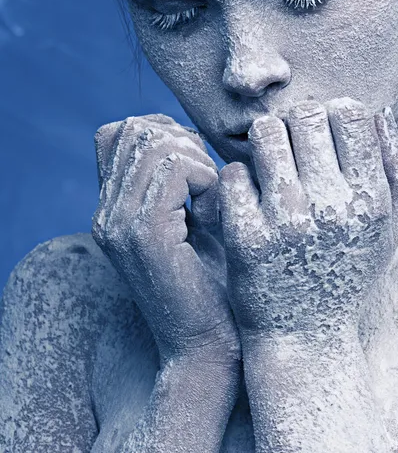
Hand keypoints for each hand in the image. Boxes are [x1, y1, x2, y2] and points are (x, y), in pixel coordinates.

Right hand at [92, 114, 240, 365]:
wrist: (208, 344)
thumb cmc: (214, 280)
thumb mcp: (192, 219)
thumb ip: (178, 179)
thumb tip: (186, 134)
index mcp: (113, 207)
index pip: (118, 132)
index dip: (164, 132)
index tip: (198, 165)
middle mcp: (106, 213)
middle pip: (137, 130)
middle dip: (185, 142)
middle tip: (209, 182)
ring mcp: (119, 223)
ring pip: (156, 144)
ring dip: (199, 162)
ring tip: (212, 201)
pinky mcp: (144, 234)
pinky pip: (175, 171)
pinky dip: (206, 180)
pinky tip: (214, 214)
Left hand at [219, 99, 397, 338]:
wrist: (306, 336)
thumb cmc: (348, 272)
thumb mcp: (389, 229)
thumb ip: (397, 170)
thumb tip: (379, 111)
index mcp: (371, 200)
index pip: (349, 113)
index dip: (334, 113)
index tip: (325, 133)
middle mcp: (332, 207)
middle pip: (305, 115)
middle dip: (298, 122)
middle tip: (294, 146)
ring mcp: (287, 222)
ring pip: (266, 132)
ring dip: (267, 142)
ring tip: (271, 164)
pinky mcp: (246, 238)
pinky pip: (233, 173)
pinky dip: (239, 179)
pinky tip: (249, 198)